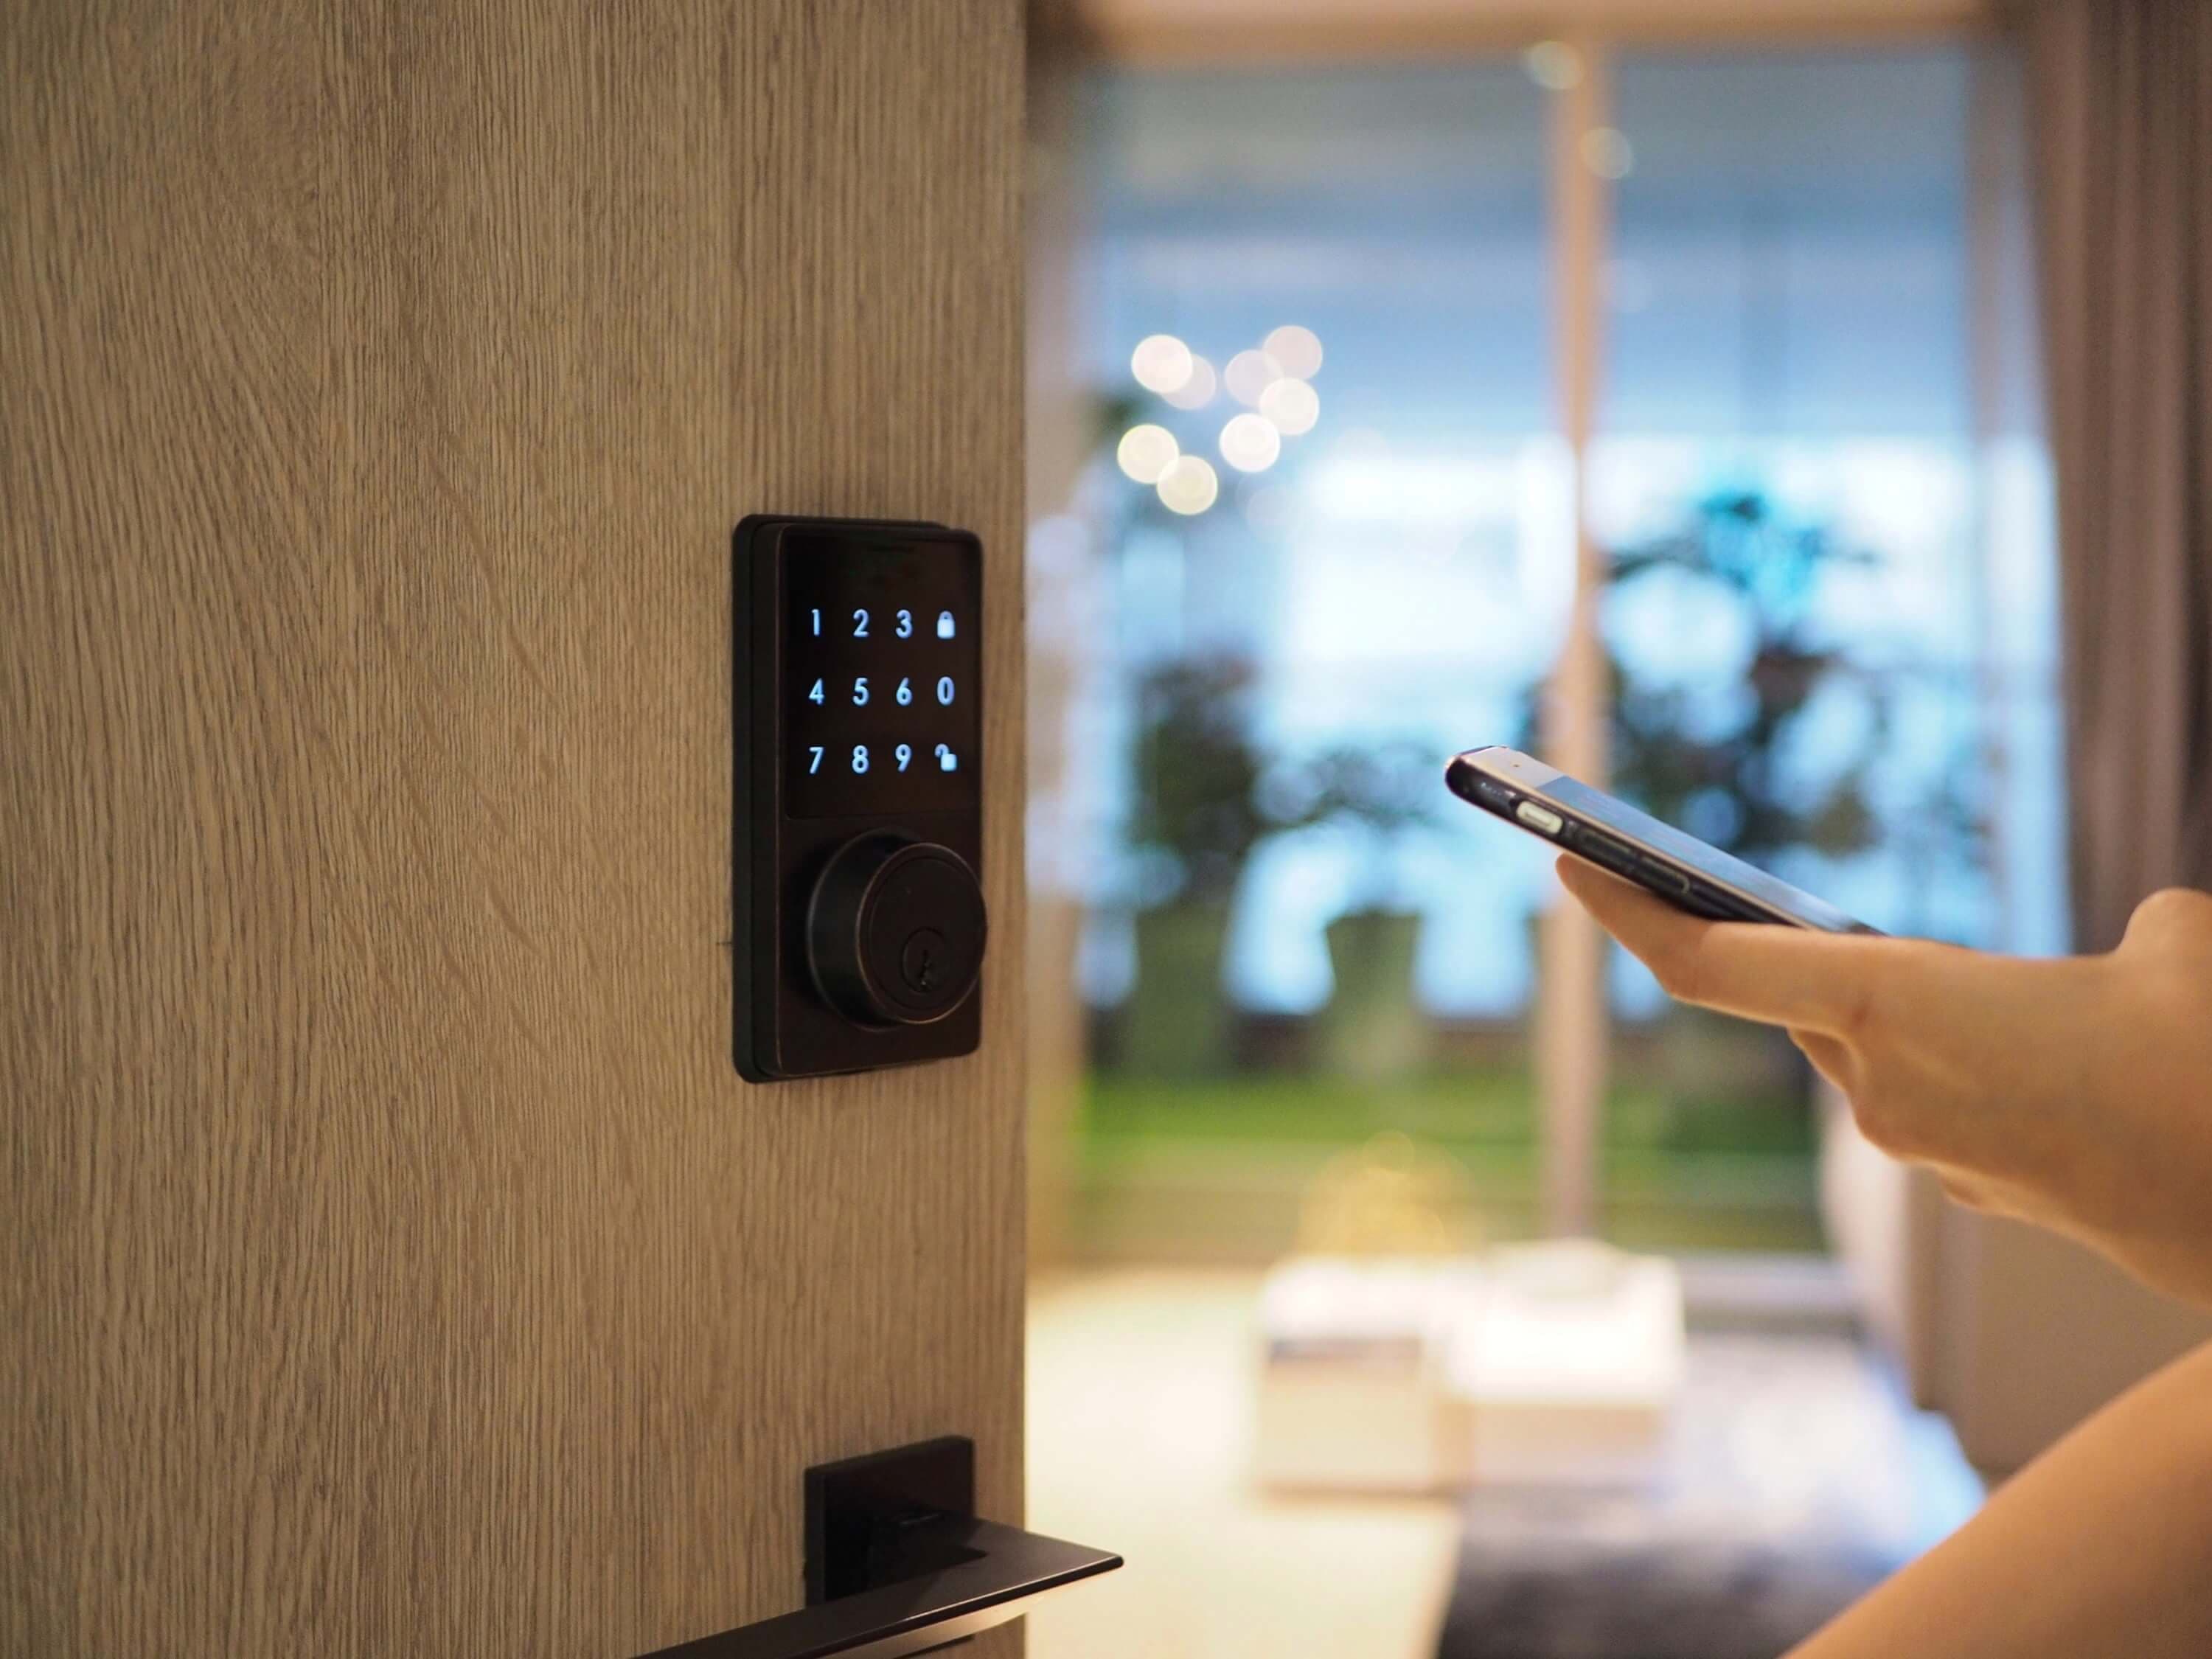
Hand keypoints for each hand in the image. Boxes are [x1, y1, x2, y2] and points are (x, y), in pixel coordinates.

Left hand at [1555, 856, 2211, 1307]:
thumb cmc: (2207, 1064)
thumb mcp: (2176, 946)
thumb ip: (2132, 935)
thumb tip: (2138, 952)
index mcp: (1896, 1004)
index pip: (1708, 963)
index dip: (1626, 913)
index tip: (1566, 867)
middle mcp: (1879, 1085)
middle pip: (1801, 1001)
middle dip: (1798, 953)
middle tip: (1774, 900)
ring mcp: (1917, 1149)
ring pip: (1872, 1051)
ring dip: (1903, 1013)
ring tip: (2002, 991)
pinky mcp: (1966, 1187)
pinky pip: (1931, 1101)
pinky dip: (1960, 1067)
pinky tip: (2042, 1061)